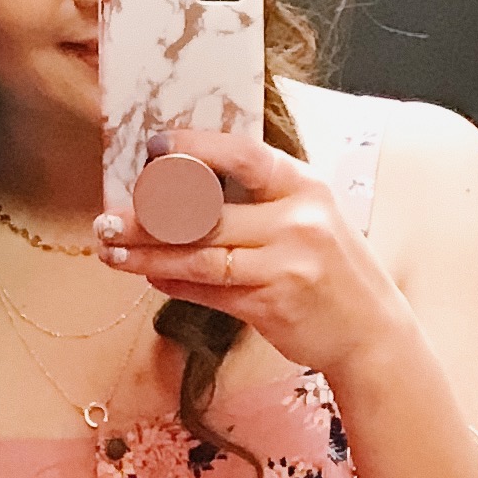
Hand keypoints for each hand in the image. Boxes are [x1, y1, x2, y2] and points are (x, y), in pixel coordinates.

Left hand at [96, 128, 407, 380]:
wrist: (370, 331)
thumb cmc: (330, 268)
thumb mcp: (309, 216)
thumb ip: (259, 198)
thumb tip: (183, 185)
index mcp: (304, 185)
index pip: (243, 156)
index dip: (195, 148)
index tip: (153, 146)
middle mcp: (297, 221)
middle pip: (207, 213)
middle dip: (149, 216)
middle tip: (107, 218)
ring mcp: (285, 265)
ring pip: (200, 256)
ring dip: (148, 254)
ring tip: (111, 250)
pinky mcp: (271, 305)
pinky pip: (209, 291)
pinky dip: (173, 282)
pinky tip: (149, 274)